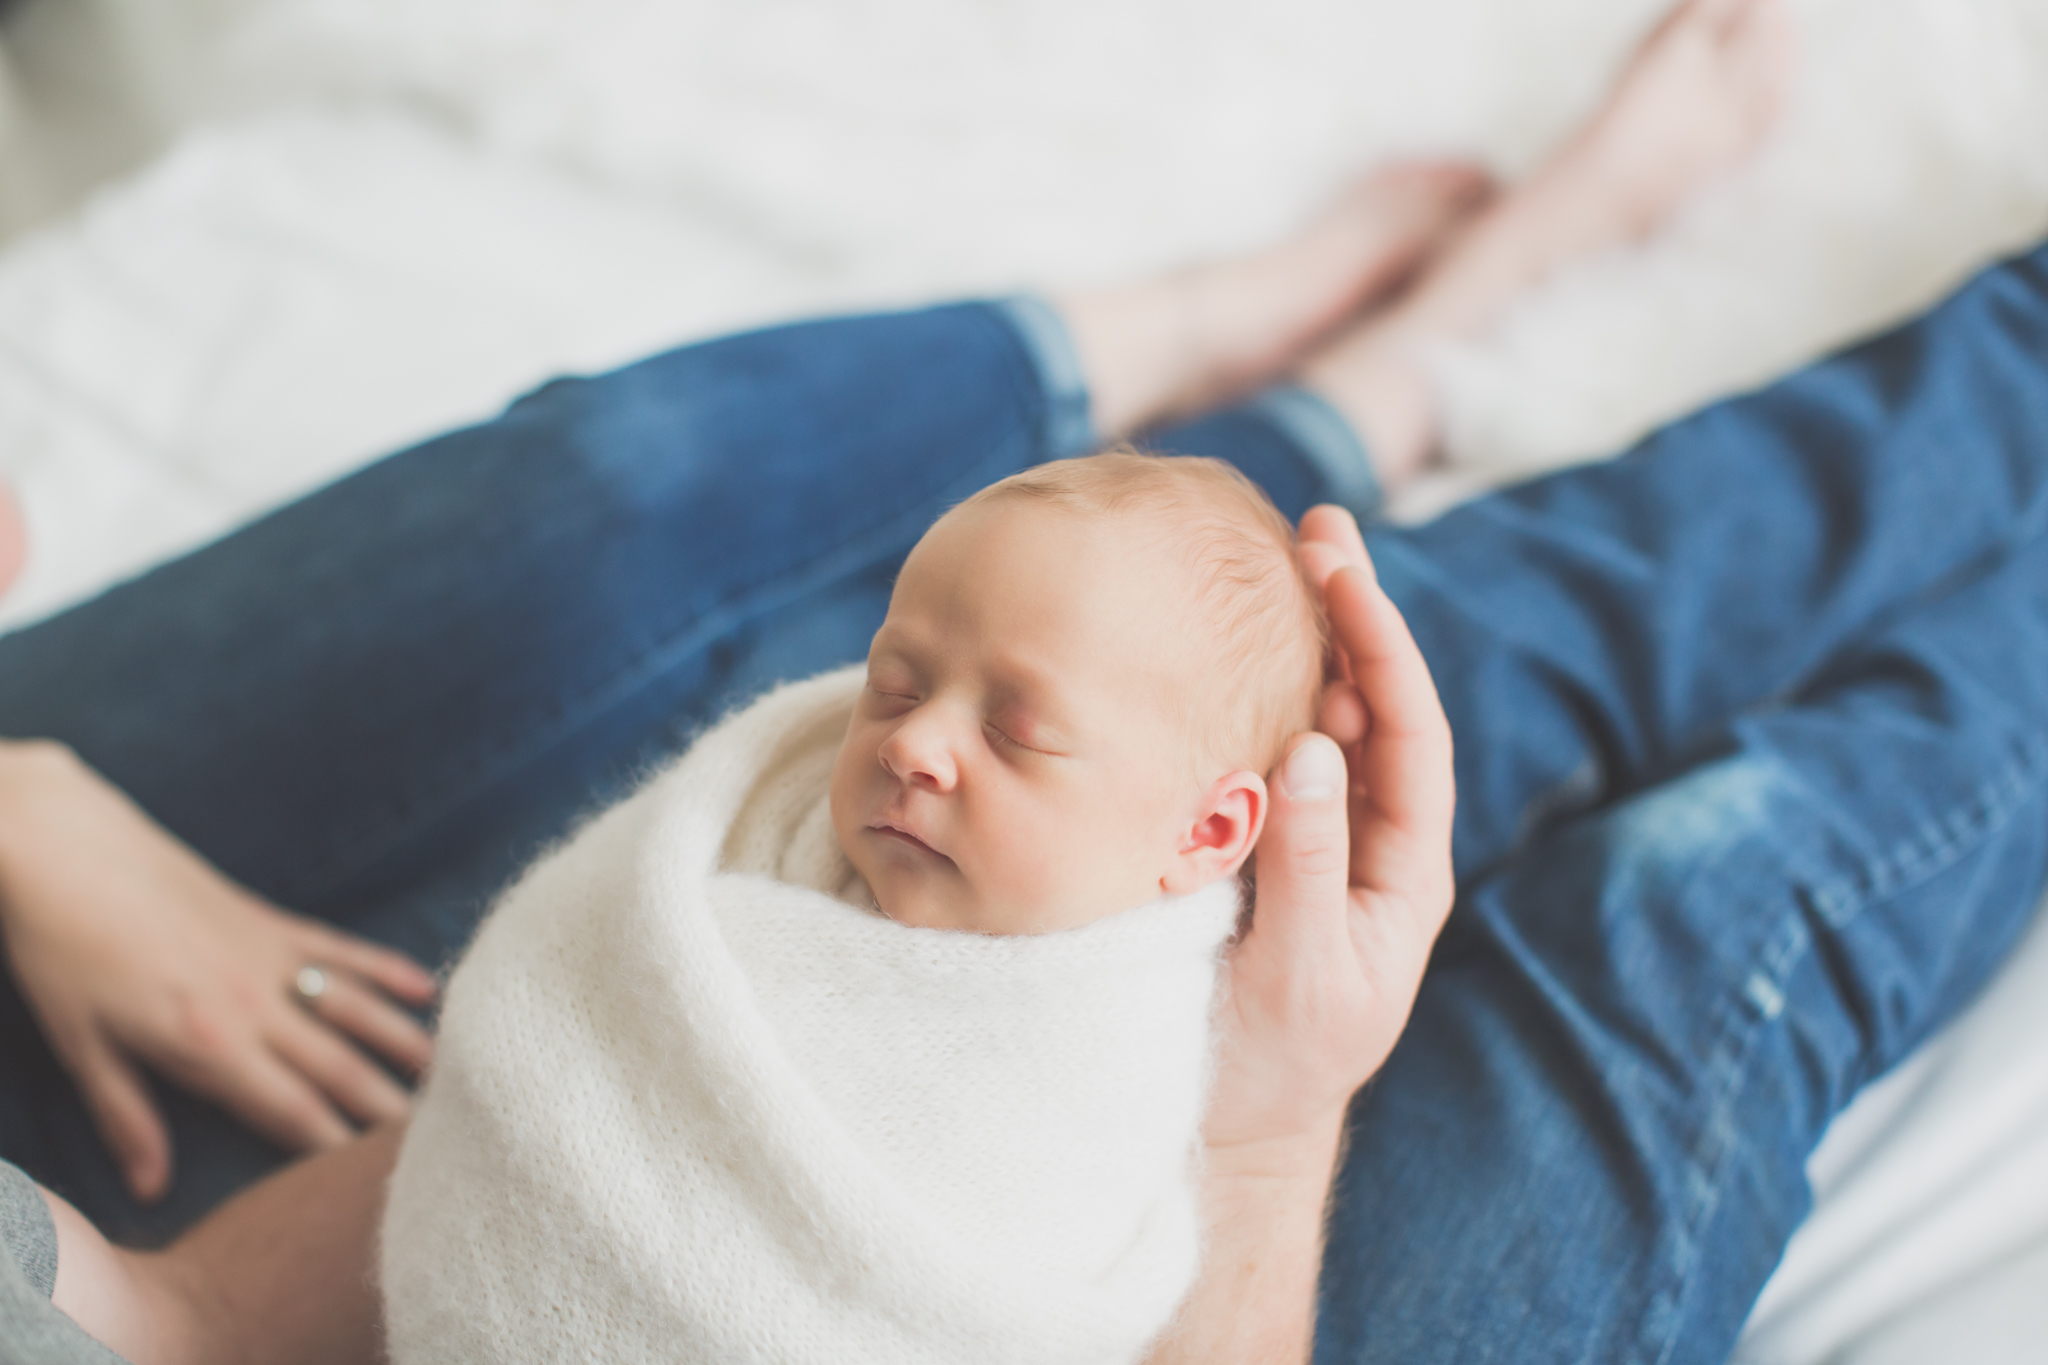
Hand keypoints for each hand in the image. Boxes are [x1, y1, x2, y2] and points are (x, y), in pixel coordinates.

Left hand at [0, 739, 437, 1202]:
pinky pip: (343, 950)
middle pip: (338, 1068)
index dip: (333, 1150)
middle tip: (437, 1142)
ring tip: (449, 1079)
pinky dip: (388, 970)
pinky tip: (428, 988)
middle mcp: (254, 1003)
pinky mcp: (273, 922)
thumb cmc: (63, 951)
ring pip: (356, 1010)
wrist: (68, 851)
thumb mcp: (80, 1046)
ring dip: (404, 1045)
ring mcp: (271, 957)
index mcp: (205, 1042)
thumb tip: (149, 1188)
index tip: (371, 1182)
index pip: (288, 1110)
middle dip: (386, 1111)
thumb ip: (125, 1117)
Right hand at [1205, 504, 1456, 1156]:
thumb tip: (1313, 746)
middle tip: (1317, 531)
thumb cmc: (1274, 1062)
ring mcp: (1313, 840)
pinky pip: (1264, 756)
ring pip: (1318, 722)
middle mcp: (1368, 841)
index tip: (1347, 577)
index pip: (1411, 736)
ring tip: (1277, 561)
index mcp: (1403, 870)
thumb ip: (1308, 864)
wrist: (1229, 1123)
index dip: (1384, 650)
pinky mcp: (1256, 846)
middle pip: (1370, 707)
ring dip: (1302, 643)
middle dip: (1349, 618)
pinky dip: (1251, 696)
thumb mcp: (1300, 972)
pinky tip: (1229, 648)